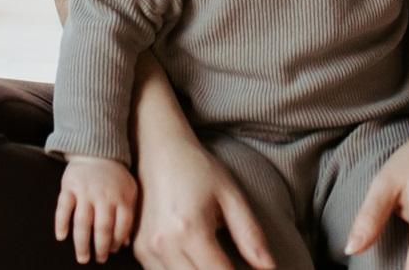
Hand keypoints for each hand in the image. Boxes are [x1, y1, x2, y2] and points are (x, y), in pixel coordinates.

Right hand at [56, 156, 138, 263]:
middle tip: (98, 260)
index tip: (111, 251)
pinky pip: (63, 207)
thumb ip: (129, 214)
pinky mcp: (69, 186)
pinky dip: (61, 223)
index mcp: (121, 197)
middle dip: (100, 247)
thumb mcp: (129, 191)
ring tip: (82, 257)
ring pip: (82, 221)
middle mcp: (104, 195)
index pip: (122, 225)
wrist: (95, 151)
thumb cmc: (114, 177)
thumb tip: (125, 242)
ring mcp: (85, 191)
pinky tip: (61, 237)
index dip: (117, 241)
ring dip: (81, 242)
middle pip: (102, 227)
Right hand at [130, 131, 278, 269]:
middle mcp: (165, 244)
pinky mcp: (140, 250)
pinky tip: (196, 264)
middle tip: (230, 266)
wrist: (158, 149)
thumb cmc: (198, 169)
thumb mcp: (231, 196)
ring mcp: (147, 249)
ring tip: (214, 265)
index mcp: (191, 230)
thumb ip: (250, 234)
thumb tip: (268, 267)